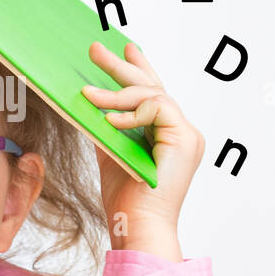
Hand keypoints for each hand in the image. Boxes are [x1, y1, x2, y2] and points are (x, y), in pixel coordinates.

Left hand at [80, 42, 204, 250]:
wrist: (137, 227)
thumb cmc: (125, 201)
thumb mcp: (111, 153)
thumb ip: (108, 128)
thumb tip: (91, 102)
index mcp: (167, 136)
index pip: (154, 94)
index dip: (140, 69)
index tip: (126, 48)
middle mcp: (181, 132)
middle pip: (153, 88)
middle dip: (123, 67)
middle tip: (96, 49)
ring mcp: (187, 135)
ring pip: (152, 95)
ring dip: (116, 92)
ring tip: (87, 93)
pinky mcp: (186, 139)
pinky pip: (158, 108)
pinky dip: (132, 111)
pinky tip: (110, 119)